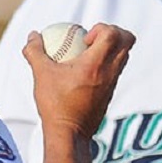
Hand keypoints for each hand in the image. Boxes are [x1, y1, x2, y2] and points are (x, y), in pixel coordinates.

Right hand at [23, 22, 134, 138]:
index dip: (102, 28)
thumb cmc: (56, 104)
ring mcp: (113, 84)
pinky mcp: (110, 94)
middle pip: (128, 40)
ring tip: (87, 56)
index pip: (114, 34)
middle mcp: (110, 72)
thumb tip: (33, 35)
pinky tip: (84, 74)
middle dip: (114, 32)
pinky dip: (106, 64)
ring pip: (124, 56)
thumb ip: (35, 52)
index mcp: (97, 63)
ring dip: (111, 48)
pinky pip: (116, 71)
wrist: (69, 135)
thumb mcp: (41, 75)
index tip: (84, 38)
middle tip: (92, 40)